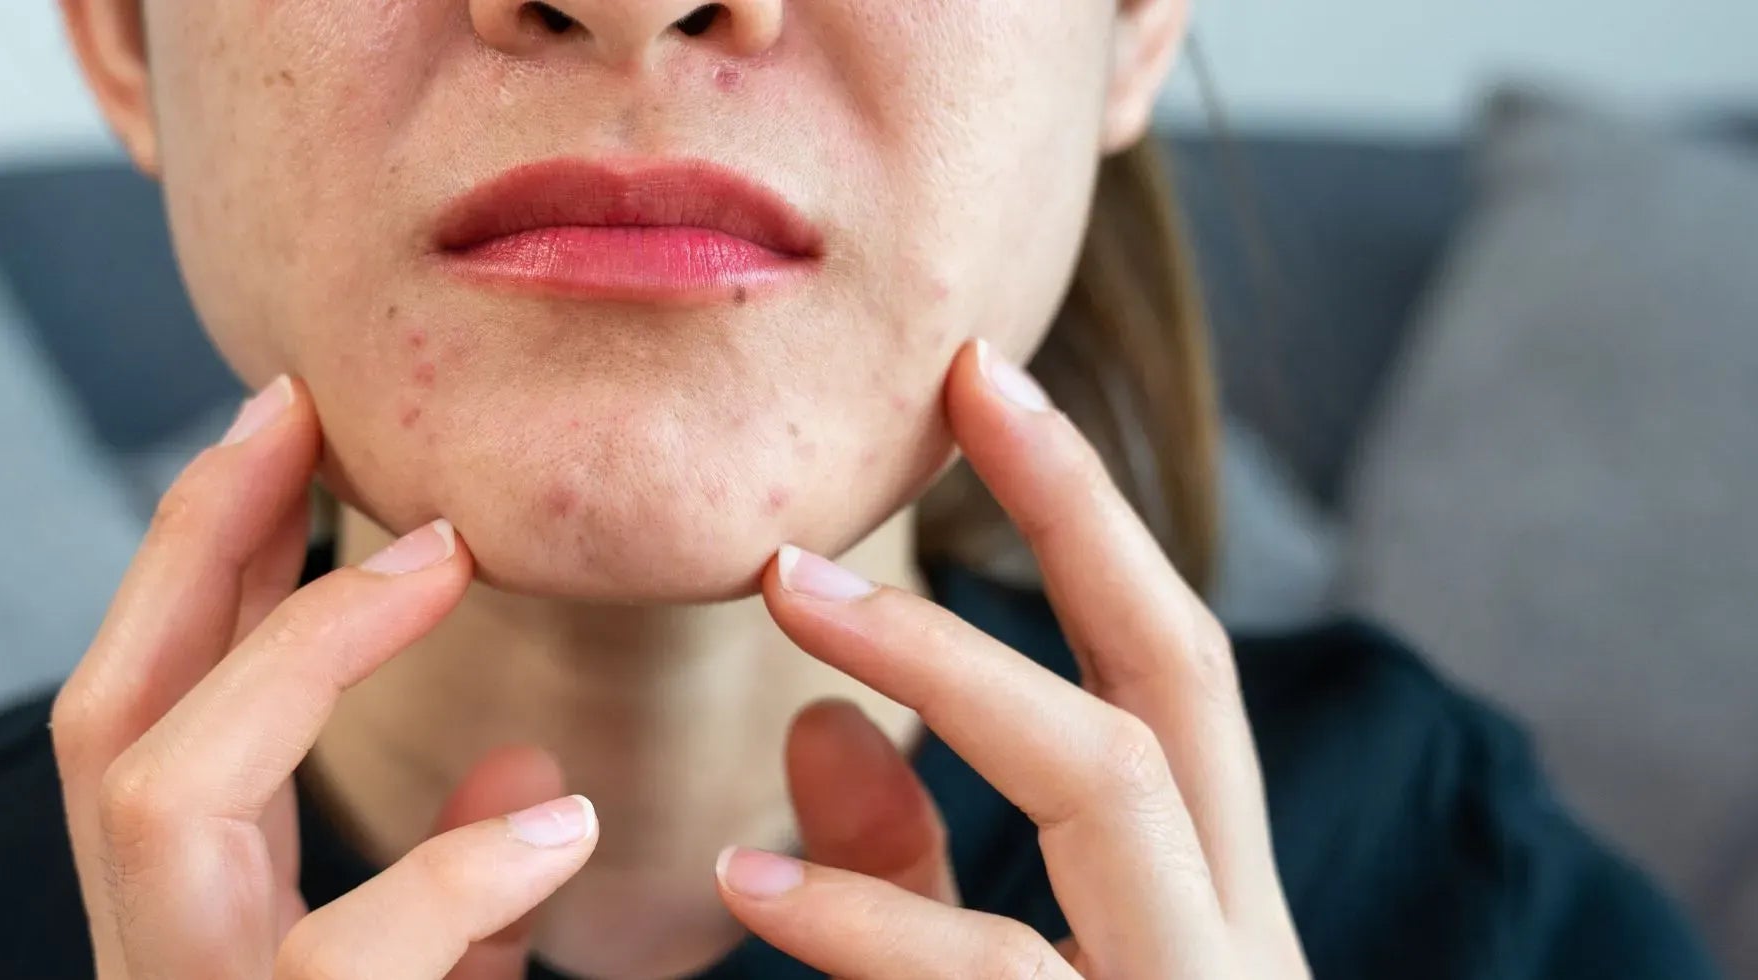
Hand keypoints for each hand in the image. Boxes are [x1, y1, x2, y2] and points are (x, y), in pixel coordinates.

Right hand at [49, 376, 598, 979]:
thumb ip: (456, 895)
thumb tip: (526, 767)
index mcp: (178, 928)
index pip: (143, 712)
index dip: (197, 560)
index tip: (278, 426)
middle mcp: (152, 965)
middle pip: (109, 715)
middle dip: (193, 542)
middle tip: (295, 408)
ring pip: (165, 798)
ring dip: (303, 650)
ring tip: (445, 560)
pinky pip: (339, 957)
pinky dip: (454, 874)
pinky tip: (562, 829)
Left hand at [726, 340, 1310, 977]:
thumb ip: (905, 869)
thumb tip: (820, 718)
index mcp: (1206, 903)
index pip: (1166, 667)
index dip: (1087, 510)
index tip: (982, 376)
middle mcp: (1237, 942)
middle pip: (1182, 673)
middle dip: (1077, 510)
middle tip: (957, 381)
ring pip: (1109, 780)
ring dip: (939, 660)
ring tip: (785, 583)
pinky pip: (997, 965)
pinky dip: (864, 917)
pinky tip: (747, 883)